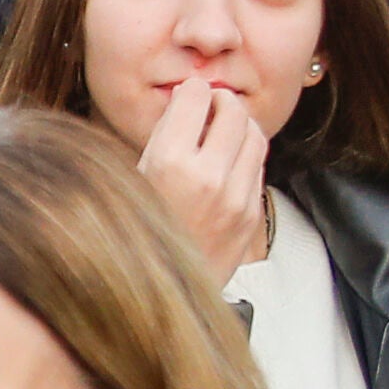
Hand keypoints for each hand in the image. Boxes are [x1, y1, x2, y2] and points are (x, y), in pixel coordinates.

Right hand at [131, 72, 272, 272]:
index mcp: (168, 164)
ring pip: (254, 134)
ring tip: (222, 128)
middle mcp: (207, 177)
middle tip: (209, 105)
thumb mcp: (130, 181)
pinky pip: (258, 166)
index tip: (187, 94)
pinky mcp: (250, 215)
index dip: (191, 90)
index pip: (195, 97)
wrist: (154, 298)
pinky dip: (246, 154)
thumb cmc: (132, 236)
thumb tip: (185, 101)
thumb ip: (159, 140)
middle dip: (221, 100)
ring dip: (240, 123)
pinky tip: (227, 161)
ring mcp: (235, 198)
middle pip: (232, 110)